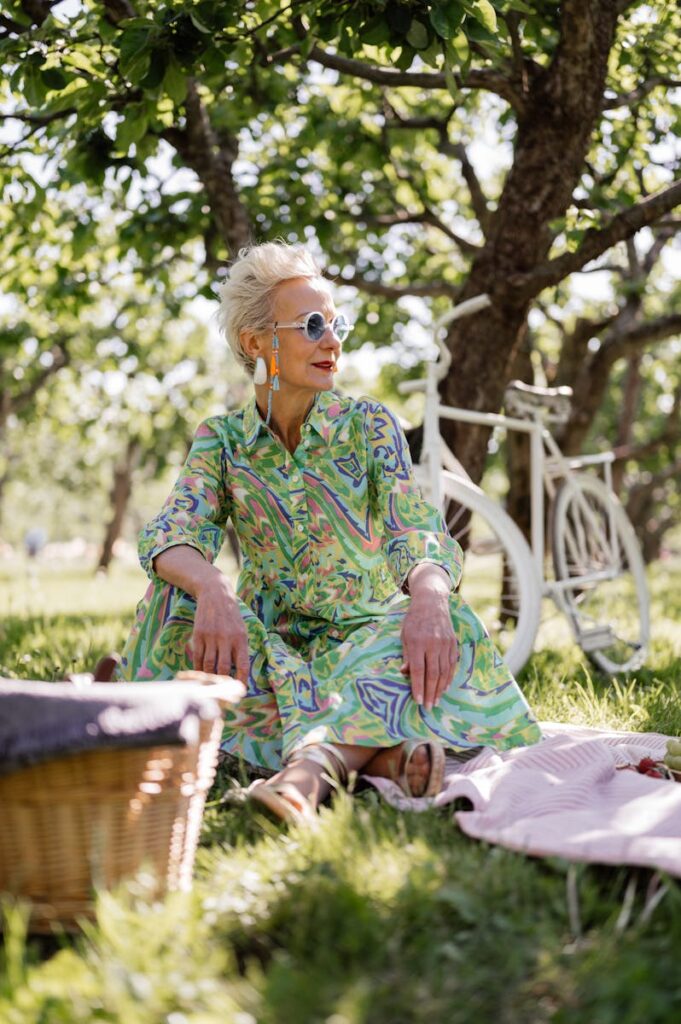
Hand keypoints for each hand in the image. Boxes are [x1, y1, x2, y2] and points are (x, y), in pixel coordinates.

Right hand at [192, 576, 249, 682]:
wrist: (215, 595)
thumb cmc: (231, 616)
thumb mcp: (242, 629)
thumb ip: (241, 649)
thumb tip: (240, 673)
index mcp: (241, 638)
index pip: (242, 665)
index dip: (241, 681)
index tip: (240, 692)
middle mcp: (226, 639)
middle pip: (224, 668)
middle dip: (223, 684)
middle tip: (222, 694)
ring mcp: (211, 637)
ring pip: (209, 665)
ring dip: (209, 678)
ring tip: (210, 687)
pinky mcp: (198, 635)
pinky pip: (198, 657)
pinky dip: (199, 668)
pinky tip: (200, 675)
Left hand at [401, 565, 457, 709]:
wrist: (431, 602)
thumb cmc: (413, 620)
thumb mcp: (404, 636)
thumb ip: (406, 655)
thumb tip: (404, 674)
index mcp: (417, 642)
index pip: (418, 669)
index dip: (418, 686)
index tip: (418, 701)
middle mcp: (432, 644)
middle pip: (433, 674)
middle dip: (430, 692)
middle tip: (429, 707)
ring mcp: (445, 643)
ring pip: (444, 671)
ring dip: (440, 688)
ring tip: (436, 701)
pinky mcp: (453, 643)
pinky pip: (452, 664)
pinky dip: (449, 678)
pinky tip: (445, 687)